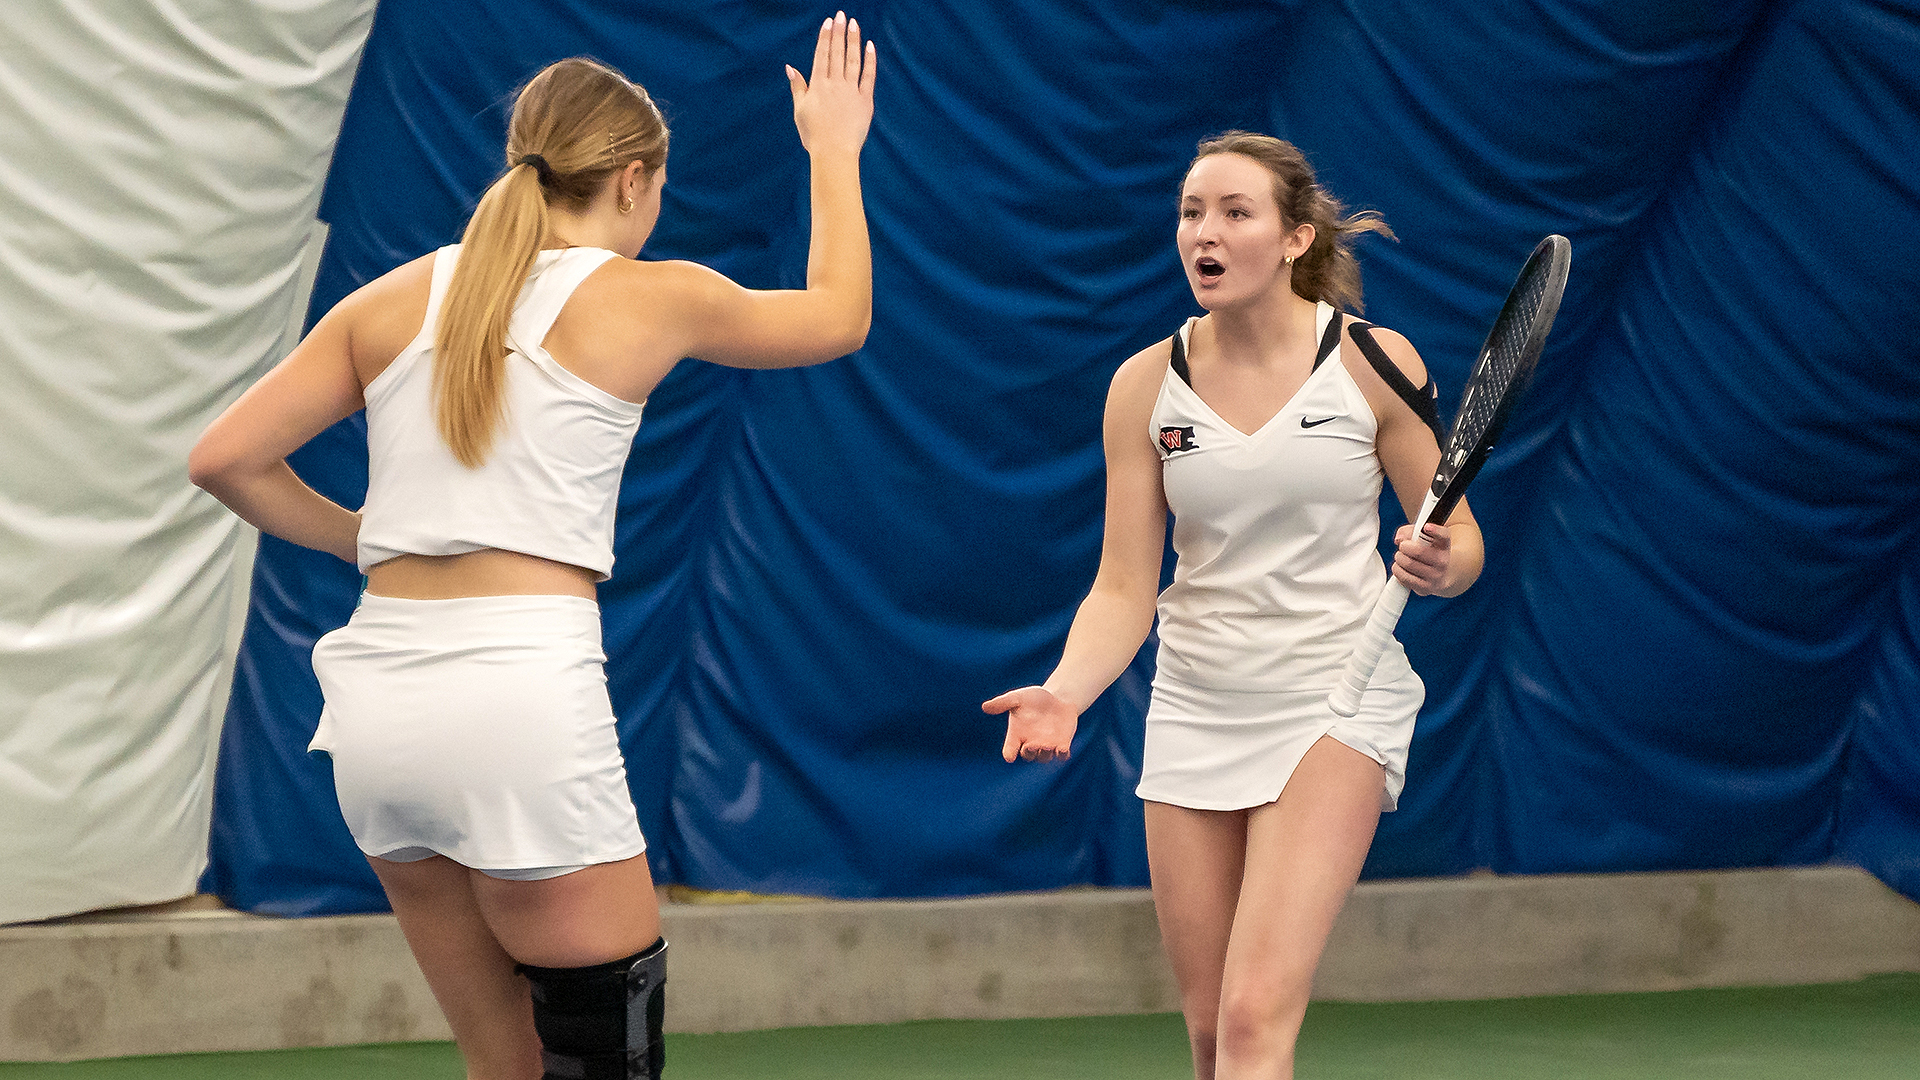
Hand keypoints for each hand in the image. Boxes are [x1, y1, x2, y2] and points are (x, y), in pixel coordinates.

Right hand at [785, 12, 875, 156]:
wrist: (834, 153)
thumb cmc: (814, 135)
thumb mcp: (799, 110)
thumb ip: (797, 87)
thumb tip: (790, 68)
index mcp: (818, 85)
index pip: (821, 55)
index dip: (825, 37)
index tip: (829, 23)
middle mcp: (835, 84)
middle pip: (837, 53)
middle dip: (839, 32)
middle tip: (842, 15)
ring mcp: (851, 91)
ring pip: (853, 60)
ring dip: (854, 41)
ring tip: (854, 24)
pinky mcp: (865, 101)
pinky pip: (869, 76)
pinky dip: (870, 61)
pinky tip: (870, 46)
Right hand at [982, 686, 1077, 763]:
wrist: (1057, 698)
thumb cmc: (1033, 698)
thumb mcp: (1018, 697)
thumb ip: (1003, 702)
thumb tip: (985, 707)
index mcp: (1017, 734)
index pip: (1010, 749)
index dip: (1009, 753)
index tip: (1009, 756)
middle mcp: (1030, 743)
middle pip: (1028, 755)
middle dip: (1029, 752)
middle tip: (1031, 745)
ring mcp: (1047, 746)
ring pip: (1044, 757)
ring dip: (1045, 754)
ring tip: (1047, 745)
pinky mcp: (1062, 745)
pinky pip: (1062, 755)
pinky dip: (1062, 755)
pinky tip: (1063, 750)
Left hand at [1391, 522, 1451, 594]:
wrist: (1441, 574)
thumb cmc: (1428, 551)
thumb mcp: (1422, 537)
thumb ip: (1409, 531)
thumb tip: (1399, 539)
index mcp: (1444, 544)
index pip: (1444, 535)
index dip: (1435, 530)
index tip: (1426, 527)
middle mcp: (1443, 560)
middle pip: (1418, 551)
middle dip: (1404, 546)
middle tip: (1403, 546)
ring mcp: (1436, 576)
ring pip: (1408, 564)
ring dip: (1399, 558)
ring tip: (1401, 557)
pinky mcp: (1426, 588)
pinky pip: (1404, 578)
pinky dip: (1397, 570)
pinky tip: (1401, 567)